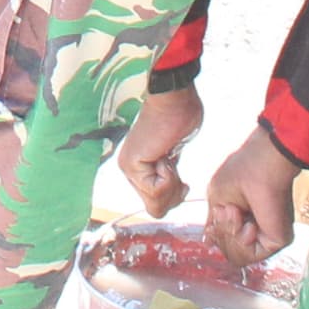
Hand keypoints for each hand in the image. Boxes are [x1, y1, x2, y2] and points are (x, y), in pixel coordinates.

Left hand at [114, 81, 202, 220]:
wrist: (174, 99)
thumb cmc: (179, 119)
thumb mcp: (174, 157)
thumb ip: (169, 178)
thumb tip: (176, 195)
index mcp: (139, 170)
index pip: (156, 206)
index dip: (175, 197)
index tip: (180, 177)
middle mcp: (129, 172)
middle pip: (156, 209)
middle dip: (174, 193)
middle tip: (173, 165)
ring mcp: (128, 169)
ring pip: (156, 204)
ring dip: (172, 183)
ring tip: (168, 157)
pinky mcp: (131, 165)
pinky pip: (157, 190)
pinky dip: (170, 175)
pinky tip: (164, 154)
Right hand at [203, 124, 299, 267]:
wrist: (262, 162)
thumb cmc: (241, 171)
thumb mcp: (217, 199)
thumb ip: (215, 224)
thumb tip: (207, 242)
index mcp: (245, 220)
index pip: (225, 243)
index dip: (217, 232)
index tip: (220, 212)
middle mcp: (258, 231)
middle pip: (229, 252)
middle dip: (222, 232)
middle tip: (230, 210)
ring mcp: (268, 236)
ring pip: (237, 257)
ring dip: (230, 235)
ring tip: (237, 212)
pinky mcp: (277, 241)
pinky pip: (249, 257)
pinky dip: (240, 240)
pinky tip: (247, 223)